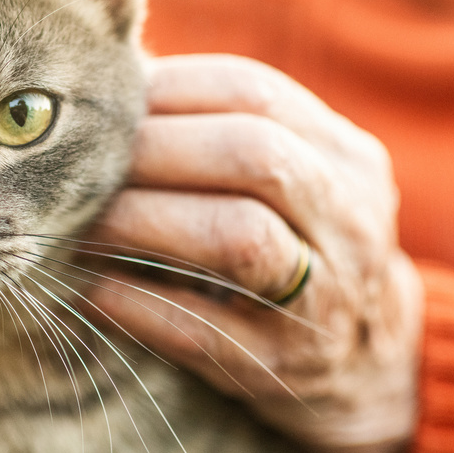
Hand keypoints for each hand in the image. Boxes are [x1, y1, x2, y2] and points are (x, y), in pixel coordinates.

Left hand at [85, 55, 422, 452]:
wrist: (367, 359)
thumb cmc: (297, 244)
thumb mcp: (295, 178)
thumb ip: (226, 132)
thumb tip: (114, 88)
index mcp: (346, 158)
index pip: (256, 91)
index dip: (170, 89)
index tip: (112, 103)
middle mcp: (350, 220)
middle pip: (252, 154)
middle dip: (153, 151)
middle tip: (89, 167)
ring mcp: (324, 298)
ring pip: (237, 235)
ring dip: (141, 221)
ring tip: (86, 225)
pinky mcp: (279, 365)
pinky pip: (198, 327)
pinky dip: (135, 303)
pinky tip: (94, 289)